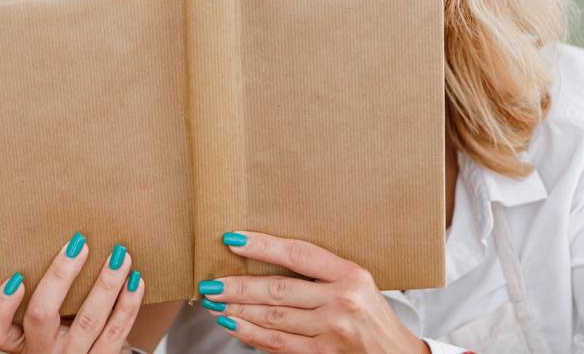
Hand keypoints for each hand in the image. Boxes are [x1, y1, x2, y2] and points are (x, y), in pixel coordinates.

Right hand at [0, 234, 144, 353]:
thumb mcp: (41, 323)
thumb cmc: (62, 334)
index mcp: (20, 343)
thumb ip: (42, 293)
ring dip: (106, 284)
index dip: (1, 305)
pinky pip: (117, 332)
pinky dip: (129, 304)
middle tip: (80, 245)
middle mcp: (43, 352)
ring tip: (120, 256)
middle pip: (42, 314)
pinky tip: (135, 281)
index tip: (16, 277)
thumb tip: (65, 242)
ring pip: (89, 321)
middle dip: (61, 276)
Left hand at [199, 232, 428, 353]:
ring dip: (237, 310)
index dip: (261, 246)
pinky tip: (233, 325)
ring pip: (273, 318)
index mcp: (349, 274)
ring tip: (213, 302)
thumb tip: (268, 259)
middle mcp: (341, 301)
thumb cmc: (373, 315)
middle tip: (210, 282)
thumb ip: (321, 272)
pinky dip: (251, 334)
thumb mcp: (357, 283)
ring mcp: (331, 332)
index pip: (297, 253)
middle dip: (237, 286)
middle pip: (277, 290)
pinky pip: (278, 344)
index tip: (232, 240)